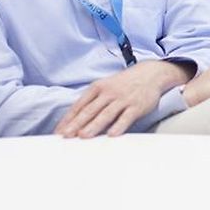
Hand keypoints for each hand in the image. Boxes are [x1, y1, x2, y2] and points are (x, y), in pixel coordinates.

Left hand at [55, 60, 189, 137]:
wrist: (149, 74)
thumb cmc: (124, 84)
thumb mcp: (105, 87)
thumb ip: (92, 102)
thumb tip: (75, 120)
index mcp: (98, 88)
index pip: (79, 105)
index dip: (68, 119)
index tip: (59, 131)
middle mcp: (108, 93)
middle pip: (90, 110)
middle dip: (76, 124)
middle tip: (66, 135)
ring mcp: (122, 100)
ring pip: (106, 114)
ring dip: (94, 126)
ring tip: (84, 136)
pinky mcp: (136, 106)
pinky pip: (126, 117)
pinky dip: (118, 126)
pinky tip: (112, 134)